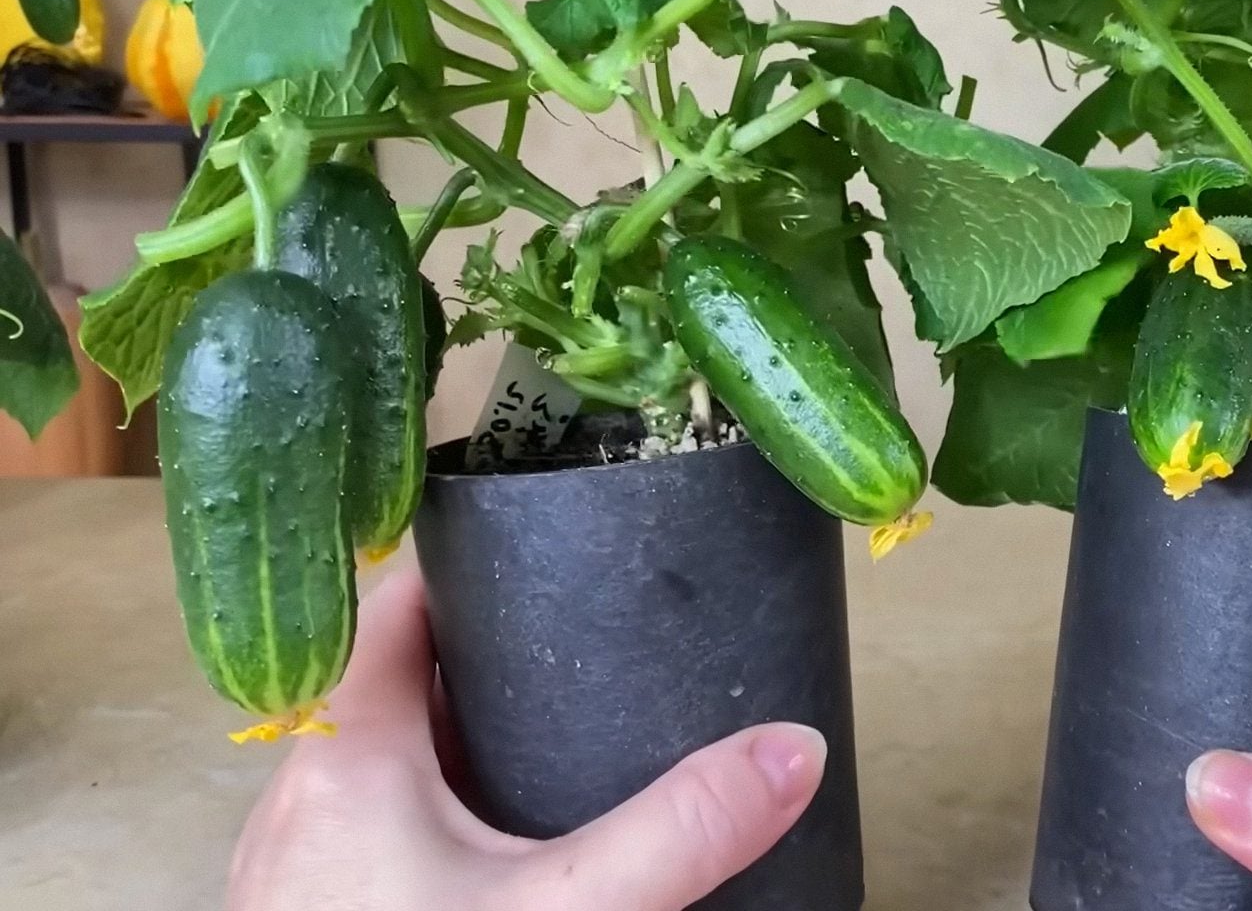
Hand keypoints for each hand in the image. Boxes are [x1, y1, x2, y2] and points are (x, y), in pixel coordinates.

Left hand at [227, 564, 825, 910]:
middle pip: (392, 680)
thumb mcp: (568, 909)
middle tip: (584, 640)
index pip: (396, 601)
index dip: (470, 560)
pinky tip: (501, 843)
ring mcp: (295, 864)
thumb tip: (794, 749)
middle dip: (488, 658)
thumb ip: (681, 830)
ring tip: (556, 729)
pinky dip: (436, 809)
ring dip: (458, 736)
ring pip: (380, 758)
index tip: (549, 540)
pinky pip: (372, 826)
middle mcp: (299, 794)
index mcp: (344, 752)